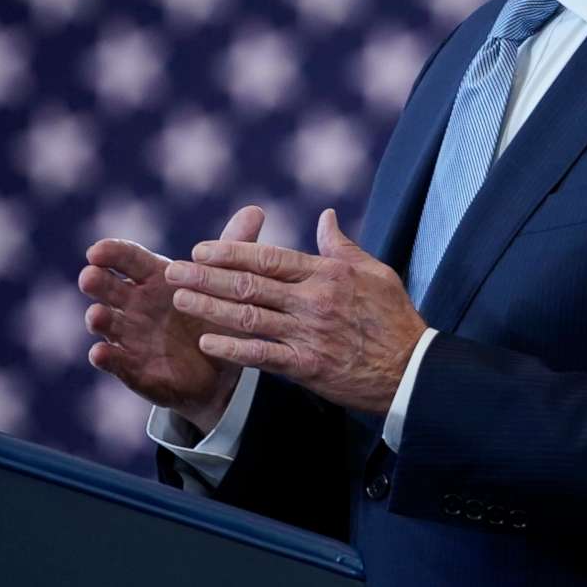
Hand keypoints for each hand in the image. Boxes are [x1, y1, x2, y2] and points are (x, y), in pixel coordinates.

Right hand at [81, 204, 264, 432]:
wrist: (220, 372)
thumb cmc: (216, 316)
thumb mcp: (228, 283)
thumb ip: (235, 248)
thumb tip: (255, 210)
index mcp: (154, 278)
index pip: (127, 259)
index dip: (111, 253)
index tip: (97, 250)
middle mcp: (134, 305)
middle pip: (107, 287)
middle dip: (96, 281)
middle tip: (90, 276)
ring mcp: (129, 336)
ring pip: (106, 323)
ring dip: (98, 318)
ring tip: (98, 315)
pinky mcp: (132, 368)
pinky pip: (116, 362)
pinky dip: (106, 358)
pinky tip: (101, 354)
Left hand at [164, 208, 426, 416]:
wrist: (412, 370)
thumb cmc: (395, 319)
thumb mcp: (376, 273)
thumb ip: (343, 246)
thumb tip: (325, 216)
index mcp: (327, 274)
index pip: (269, 258)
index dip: (231, 252)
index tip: (201, 250)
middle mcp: (313, 300)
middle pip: (249, 284)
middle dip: (207, 277)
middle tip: (174, 271)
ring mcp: (308, 333)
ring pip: (249, 316)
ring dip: (210, 307)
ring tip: (180, 300)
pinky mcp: (307, 365)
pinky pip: (262, 354)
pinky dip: (233, 348)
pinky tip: (207, 342)